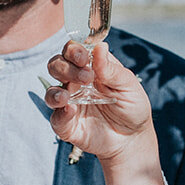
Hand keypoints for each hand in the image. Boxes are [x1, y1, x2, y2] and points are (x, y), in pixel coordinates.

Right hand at [44, 41, 152, 162]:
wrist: (133, 138)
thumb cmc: (132, 106)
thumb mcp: (128, 85)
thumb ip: (111, 69)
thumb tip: (100, 47)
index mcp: (90, 68)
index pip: (72, 51)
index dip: (74, 51)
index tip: (84, 58)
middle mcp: (75, 83)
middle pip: (56, 66)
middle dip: (66, 68)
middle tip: (86, 77)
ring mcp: (70, 103)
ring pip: (50, 91)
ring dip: (56, 91)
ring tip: (68, 96)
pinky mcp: (68, 125)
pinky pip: (56, 118)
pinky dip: (60, 113)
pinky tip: (71, 110)